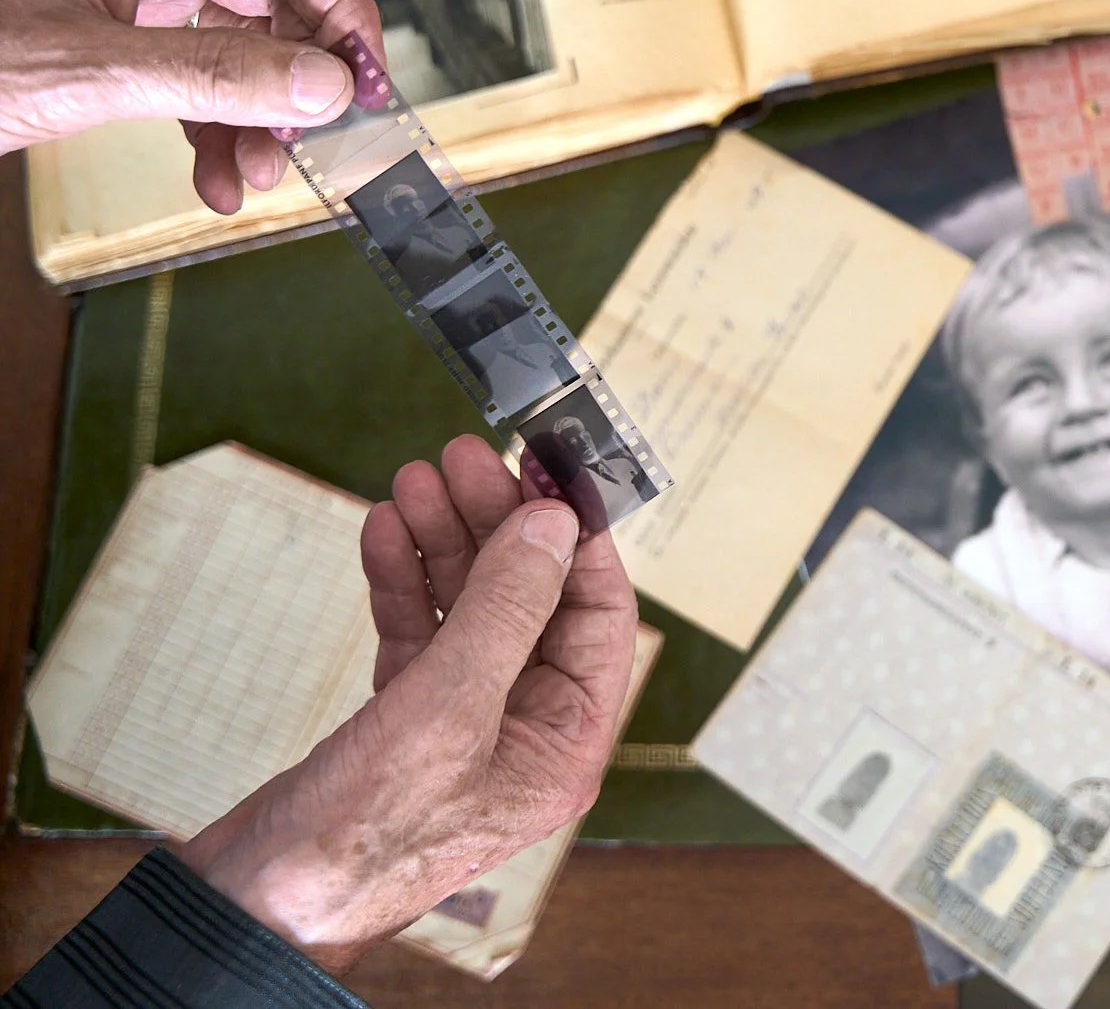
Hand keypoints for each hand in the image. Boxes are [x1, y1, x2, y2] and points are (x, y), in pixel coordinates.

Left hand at [0, 0, 382, 212]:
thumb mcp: (88, 72)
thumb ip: (214, 78)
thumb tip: (325, 85)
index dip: (336, 1)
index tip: (364, 73)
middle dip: (299, 72)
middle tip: (326, 131)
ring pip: (234, 48)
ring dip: (260, 117)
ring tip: (264, 173)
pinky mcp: (109, 46)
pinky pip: (192, 83)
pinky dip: (216, 134)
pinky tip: (218, 179)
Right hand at [179, 435, 637, 973]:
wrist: (255, 905)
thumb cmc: (361, 838)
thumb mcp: (448, 709)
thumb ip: (506, 610)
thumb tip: (552, 526)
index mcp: (566, 744)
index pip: (600, 619)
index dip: (575, 541)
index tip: (547, 473)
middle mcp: (525, 731)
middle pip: (531, 600)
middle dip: (497, 525)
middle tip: (463, 459)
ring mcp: (463, 724)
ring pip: (470, 608)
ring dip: (446, 540)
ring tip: (416, 480)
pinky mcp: (403, 721)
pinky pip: (418, 633)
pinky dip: (402, 580)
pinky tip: (384, 531)